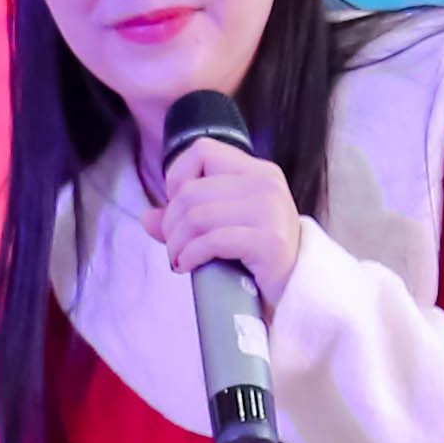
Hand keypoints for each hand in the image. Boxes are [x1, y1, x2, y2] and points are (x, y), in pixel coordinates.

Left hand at [151, 129, 306, 307]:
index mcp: (258, 171)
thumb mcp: (221, 227)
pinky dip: (191, 255)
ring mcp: (271, 211)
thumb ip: (185, 218)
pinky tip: (189, 266)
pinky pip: (212, 240)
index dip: (177, 178)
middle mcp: (267, 184)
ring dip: (177, 243)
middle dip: (171, 224)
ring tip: (180, 259)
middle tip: (175, 247)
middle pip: (191, 190)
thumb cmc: (256, 258)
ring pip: (196, 215)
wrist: (295, 291)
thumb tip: (148, 218)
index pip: (201, 151)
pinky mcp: (270, 241)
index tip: (178, 210)